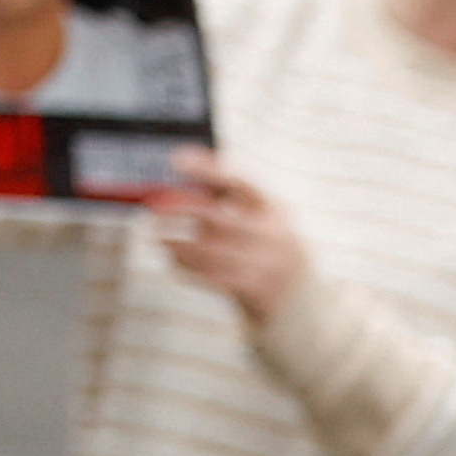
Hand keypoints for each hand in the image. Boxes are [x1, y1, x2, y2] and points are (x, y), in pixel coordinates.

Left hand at [149, 152, 309, 327]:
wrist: (301, 295)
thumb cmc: (265, 244)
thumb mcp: (259, 216)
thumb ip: (225, 196)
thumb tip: (182, 162)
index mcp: (272, 208)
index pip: (240, 182)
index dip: (208, 170)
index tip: (177, 161)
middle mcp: (270, 233)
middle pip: (217, 217)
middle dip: (181, 209)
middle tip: (153, 206)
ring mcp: (263, 263)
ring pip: (208, 249)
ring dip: (177, 242)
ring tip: (158, 236)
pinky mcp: (252, 288)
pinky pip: (209, 275)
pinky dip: (185, 264)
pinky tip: (172, 256)